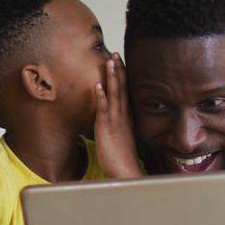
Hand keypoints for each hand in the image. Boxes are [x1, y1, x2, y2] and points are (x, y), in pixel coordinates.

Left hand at [94, 53, 140, 178]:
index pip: (126, 91)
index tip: (121, 61)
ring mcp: (115, 121)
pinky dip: (101, 97)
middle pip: (122, 88)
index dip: (123, 75)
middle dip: (119, 70)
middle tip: (116, 53)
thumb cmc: (122, 157)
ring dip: (112, 77)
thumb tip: (114, 120)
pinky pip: (104, 110)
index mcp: (126, 116)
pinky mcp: (107, 128)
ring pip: (114, 94)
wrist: (125, 171)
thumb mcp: (120, 137)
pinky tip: (98, 85)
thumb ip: (117, 125)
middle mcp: (123, 116)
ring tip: (110, 61)